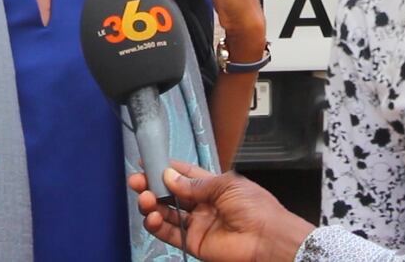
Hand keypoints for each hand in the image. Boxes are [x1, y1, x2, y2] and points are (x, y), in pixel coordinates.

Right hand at [129, 161, 313, 261]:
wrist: (267, 238)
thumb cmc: (256, 207)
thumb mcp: (226, 185)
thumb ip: (195, 184)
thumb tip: (170, 176)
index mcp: (214, 186)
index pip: (185, 174)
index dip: (166, 168)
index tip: (147, 162)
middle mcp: (203, 204)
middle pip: (171, 193)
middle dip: (152, 186)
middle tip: (138, 181)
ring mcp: (198, 224)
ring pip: (166, 213)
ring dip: (152, 205)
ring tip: (145, 199)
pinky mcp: (194, 242)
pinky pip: (170, 233)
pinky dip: (157, 226)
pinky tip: (152, 218)